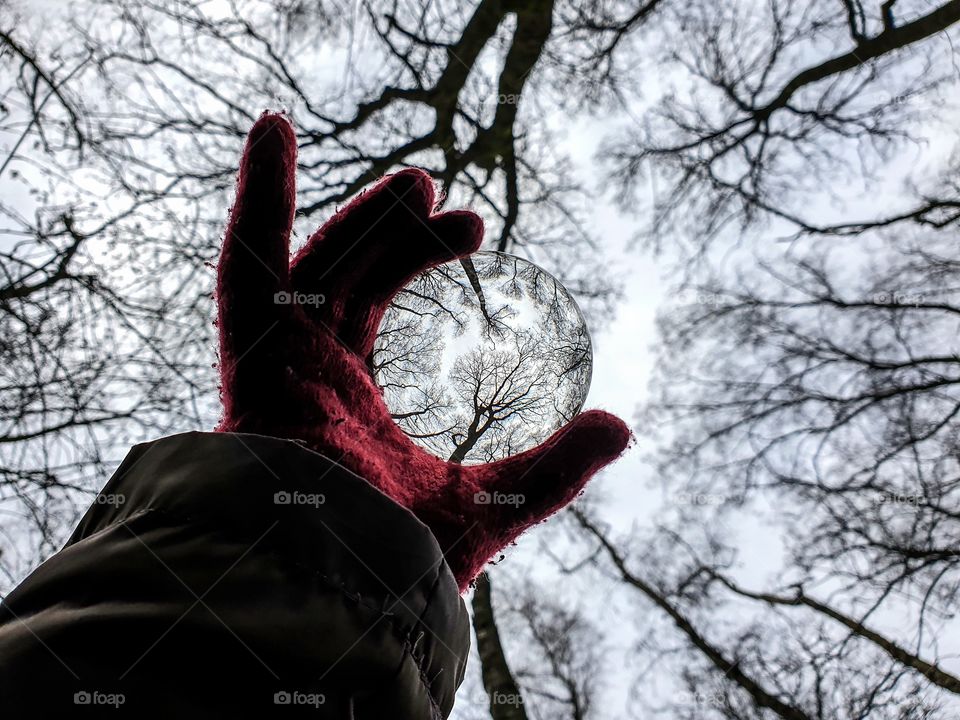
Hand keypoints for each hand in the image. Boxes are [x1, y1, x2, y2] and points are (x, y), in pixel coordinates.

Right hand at [215, 113, 630, 589]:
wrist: (342, 594)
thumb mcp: (494, 500)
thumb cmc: (403, 561)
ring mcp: (280, 362)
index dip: (416, 257)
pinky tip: (273, 128)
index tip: (475, 230)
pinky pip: (243, 267)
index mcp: (348, 396)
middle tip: (450, 201)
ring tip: (417, 179)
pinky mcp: (252, 357)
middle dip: (395, 231)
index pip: (376, 301)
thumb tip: (622, 426)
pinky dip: (254, 198)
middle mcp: (309, 371)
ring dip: (354, 213)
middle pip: (351, 273)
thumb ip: (553, 466)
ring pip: (308, 262)